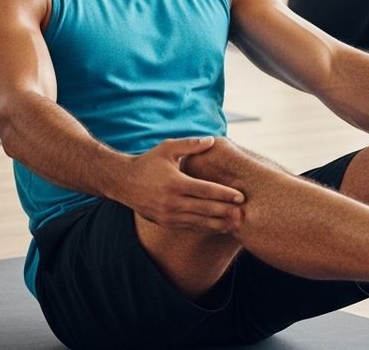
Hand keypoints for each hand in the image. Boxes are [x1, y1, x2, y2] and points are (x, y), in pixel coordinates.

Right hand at [122, 137, 244, 232]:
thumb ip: (190, 144)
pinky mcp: (165, 222)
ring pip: (199, 221)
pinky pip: (189, 226)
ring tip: (236, 224)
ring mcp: (168, 215)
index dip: (224, 194)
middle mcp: (172, 202)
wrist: (123, 182)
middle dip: (226, 212)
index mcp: (175, 183)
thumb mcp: (167, 148)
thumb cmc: (148, 162)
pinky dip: (205, 227)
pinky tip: (219, 227)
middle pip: (205, 209)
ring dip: (219, 224)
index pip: (205, 190)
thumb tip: (212, 140)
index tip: (241, 196)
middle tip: (245, 214)